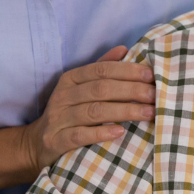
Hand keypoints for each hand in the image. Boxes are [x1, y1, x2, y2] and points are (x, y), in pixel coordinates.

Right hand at [23, 45, 154, 169]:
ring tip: (148, 113)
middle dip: (131, 91)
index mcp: (71, 79)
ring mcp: (58, 118)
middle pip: (101, 89)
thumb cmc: (69, 112)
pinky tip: (120, 132)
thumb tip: (124, 49)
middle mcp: (63, 96)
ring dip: (124, 111)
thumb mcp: (81, 88)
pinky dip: (100, 133)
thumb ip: (101, 69)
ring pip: (94, 111)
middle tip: (155, 96)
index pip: (101, 70)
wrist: (38, 143)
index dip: (127, 71)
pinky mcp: (56, 141)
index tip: (150, 75)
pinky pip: (80, 135)